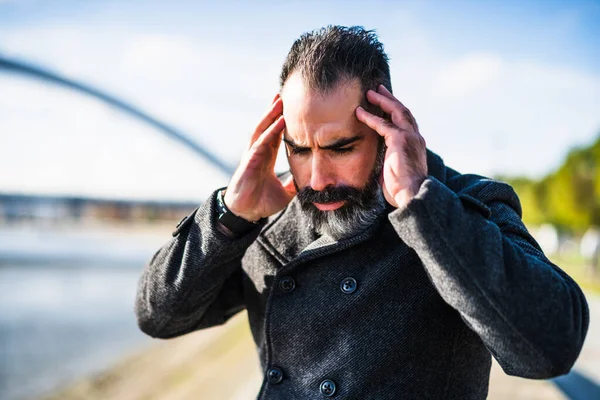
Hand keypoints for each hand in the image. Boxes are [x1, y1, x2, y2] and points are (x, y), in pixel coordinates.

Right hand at [223, 94, 296, 221]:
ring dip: (271, 115)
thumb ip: (295, 184)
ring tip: (279, 100)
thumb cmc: (261, 202)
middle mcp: (259, 152)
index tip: (292, 108)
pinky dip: (270, 131)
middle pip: (268, 126)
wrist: (246, 214)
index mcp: (266, 157)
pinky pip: (261, 143)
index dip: (283, 121)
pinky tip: (279, 121)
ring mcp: (253, 155)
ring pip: (262, 130)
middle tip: (285, 93)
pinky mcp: (249, 161)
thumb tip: (309, 180)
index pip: (276, 134)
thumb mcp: (285, 192)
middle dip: (275, 110)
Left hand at [355, 85, 427, 208]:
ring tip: (370, 93)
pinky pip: (383, 124)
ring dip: (382, 100)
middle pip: (403, 111)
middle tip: (378, 89)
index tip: (386, 104)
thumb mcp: (395, 171)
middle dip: (390, 99)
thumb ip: (389, 161)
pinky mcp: (400, 140)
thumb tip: (378, 163)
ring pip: (396, 111)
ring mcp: (410, 137)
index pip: (406, 122)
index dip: (395, 111)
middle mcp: (415, 137)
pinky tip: (359, 112)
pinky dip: (370, 117)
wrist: (412, 194)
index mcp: (415, 144)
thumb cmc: (403, 190)